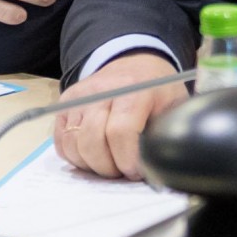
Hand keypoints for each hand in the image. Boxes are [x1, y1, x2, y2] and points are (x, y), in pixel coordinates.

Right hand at [53, 53, 188, 178]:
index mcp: (134, 90)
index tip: (135, 172)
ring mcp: (80, 96)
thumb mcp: (174, 106)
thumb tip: (157, 168)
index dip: (126, 160)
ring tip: (110, 164)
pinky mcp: (66, 103)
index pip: (120, 132)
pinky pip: (61, 141)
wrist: (136, 64)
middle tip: (122, 171)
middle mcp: (102, 90)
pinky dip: (75, 157)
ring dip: (91, 164)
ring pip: (73, 144)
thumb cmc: (157, 91)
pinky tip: (94, 155)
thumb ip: (167, 134)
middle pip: (92, 141)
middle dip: (108, 167)